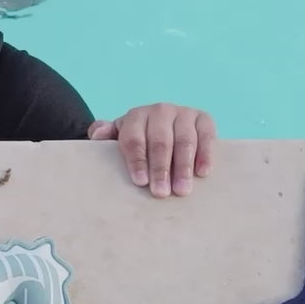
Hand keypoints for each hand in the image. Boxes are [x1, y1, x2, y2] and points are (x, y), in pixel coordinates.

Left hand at [88, 103, 215, 197]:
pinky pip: (206, 136)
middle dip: (160, 169)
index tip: (140, 182)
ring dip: (183, 167)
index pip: (134, 139)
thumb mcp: (118, 137)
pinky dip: (205, 155)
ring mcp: (184, 114)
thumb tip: (98, 134)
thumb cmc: (138, 140)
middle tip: (161, 193)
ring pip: (184, 141)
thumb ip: (104, 135)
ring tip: (181, 190)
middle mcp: (160, 111)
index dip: (137, 161)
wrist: (164, 127)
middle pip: (160, 142)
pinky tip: (202, 173)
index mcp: (136, 116)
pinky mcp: (204, 119)